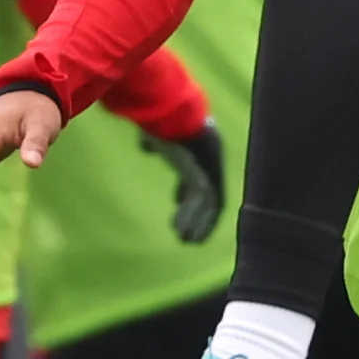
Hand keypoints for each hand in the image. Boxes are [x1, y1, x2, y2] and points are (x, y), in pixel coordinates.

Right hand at [143, 119, 225, 243]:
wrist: (173, 118)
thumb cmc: (162, 122)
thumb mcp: (159, 136)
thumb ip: (155, 144)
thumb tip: (146, 147)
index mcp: (201, 152)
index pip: (199, 176)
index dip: (187, 191)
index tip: (175, 202)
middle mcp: (211, 164)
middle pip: (209, 196)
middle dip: (198, 215)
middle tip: (184, 232)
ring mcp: (212, 172)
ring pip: (210, 206)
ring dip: (198, 224)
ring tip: (185, 240)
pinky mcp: (207, 180)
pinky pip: (206, 207)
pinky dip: (195, 220)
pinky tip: (181, 232)